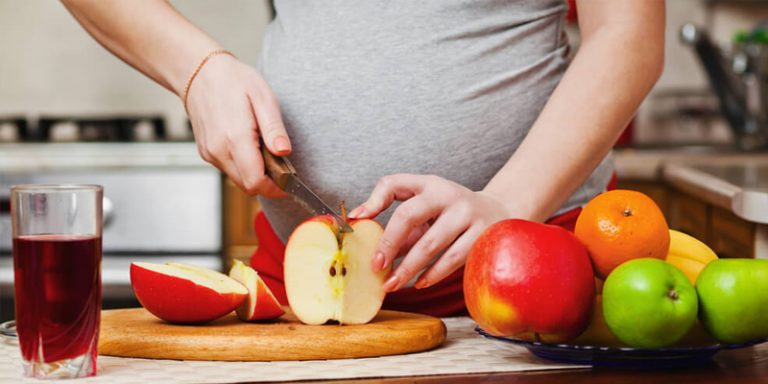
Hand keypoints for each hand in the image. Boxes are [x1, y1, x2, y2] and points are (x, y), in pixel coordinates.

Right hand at [185, 54, 288, 196]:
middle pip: (248, 186)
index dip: (276, 188)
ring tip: (264, 150)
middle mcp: (218, 150)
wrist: (200, 72)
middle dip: (268, 182)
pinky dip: (243, 166)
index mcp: (235, 138)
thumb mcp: (262, 98)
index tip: (289, 183)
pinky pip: (229, 170)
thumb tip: (284, 152)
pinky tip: (249, 146)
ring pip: (238, 180)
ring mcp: (210, 153)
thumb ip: (274, 128)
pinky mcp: (206, 152)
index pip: (256, 182)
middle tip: (281, 166)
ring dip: (255, 174)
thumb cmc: (233, 80)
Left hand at [348, 174, 511, 291]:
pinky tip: (420, 283)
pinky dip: (433, 274)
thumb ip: (394, 209)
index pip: (394, 185)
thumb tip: (358, 220)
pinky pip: (453, 259)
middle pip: (409, 216)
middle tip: (376, 267)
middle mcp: (449, 195)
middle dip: (389, 244)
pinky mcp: (483, 236)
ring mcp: (468, 215)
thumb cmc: (450, 210)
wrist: (499, 212)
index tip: (358, 222)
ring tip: (393, 283)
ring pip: (431, 244)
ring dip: (409, 268)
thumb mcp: (425, 200)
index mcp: (430, 184)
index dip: (374, 203)